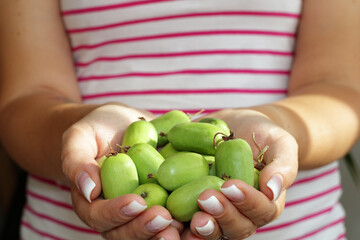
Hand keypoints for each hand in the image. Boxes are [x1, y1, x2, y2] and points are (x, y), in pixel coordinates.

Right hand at [61, 103, 180, 238]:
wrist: (120, 125)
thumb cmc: (95, 130)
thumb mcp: (78, 138)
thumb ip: (77, 162)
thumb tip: (89, 190)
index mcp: (93, 204)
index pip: (101, 217)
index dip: (118, 213)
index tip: (136, 202)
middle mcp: (119, 214)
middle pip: (128, 232)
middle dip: (146, 228)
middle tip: (164, 217)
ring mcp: (142, 210)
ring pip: (153, 230)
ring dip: (169, 232)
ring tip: (186, 224)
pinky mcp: (164, 201)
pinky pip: (175, 214)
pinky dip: (189, 217)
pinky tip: (205, 212)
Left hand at [184, 109, 297, 238]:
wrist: (237, 127)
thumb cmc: (263, 135)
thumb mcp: (280, 143)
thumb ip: (283, 165)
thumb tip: (272, 189)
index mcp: (264, 203)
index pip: (261, 210)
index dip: (247, 202)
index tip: (231, 185)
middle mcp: (240, 214)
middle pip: (234, 227)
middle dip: (221, 216)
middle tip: (206, 198)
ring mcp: (216, 212)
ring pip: (210, 231)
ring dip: (199, 228)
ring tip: (187, 216)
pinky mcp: (193, 205)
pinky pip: (185, 220)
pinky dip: (176, 223)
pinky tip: (164, 214)